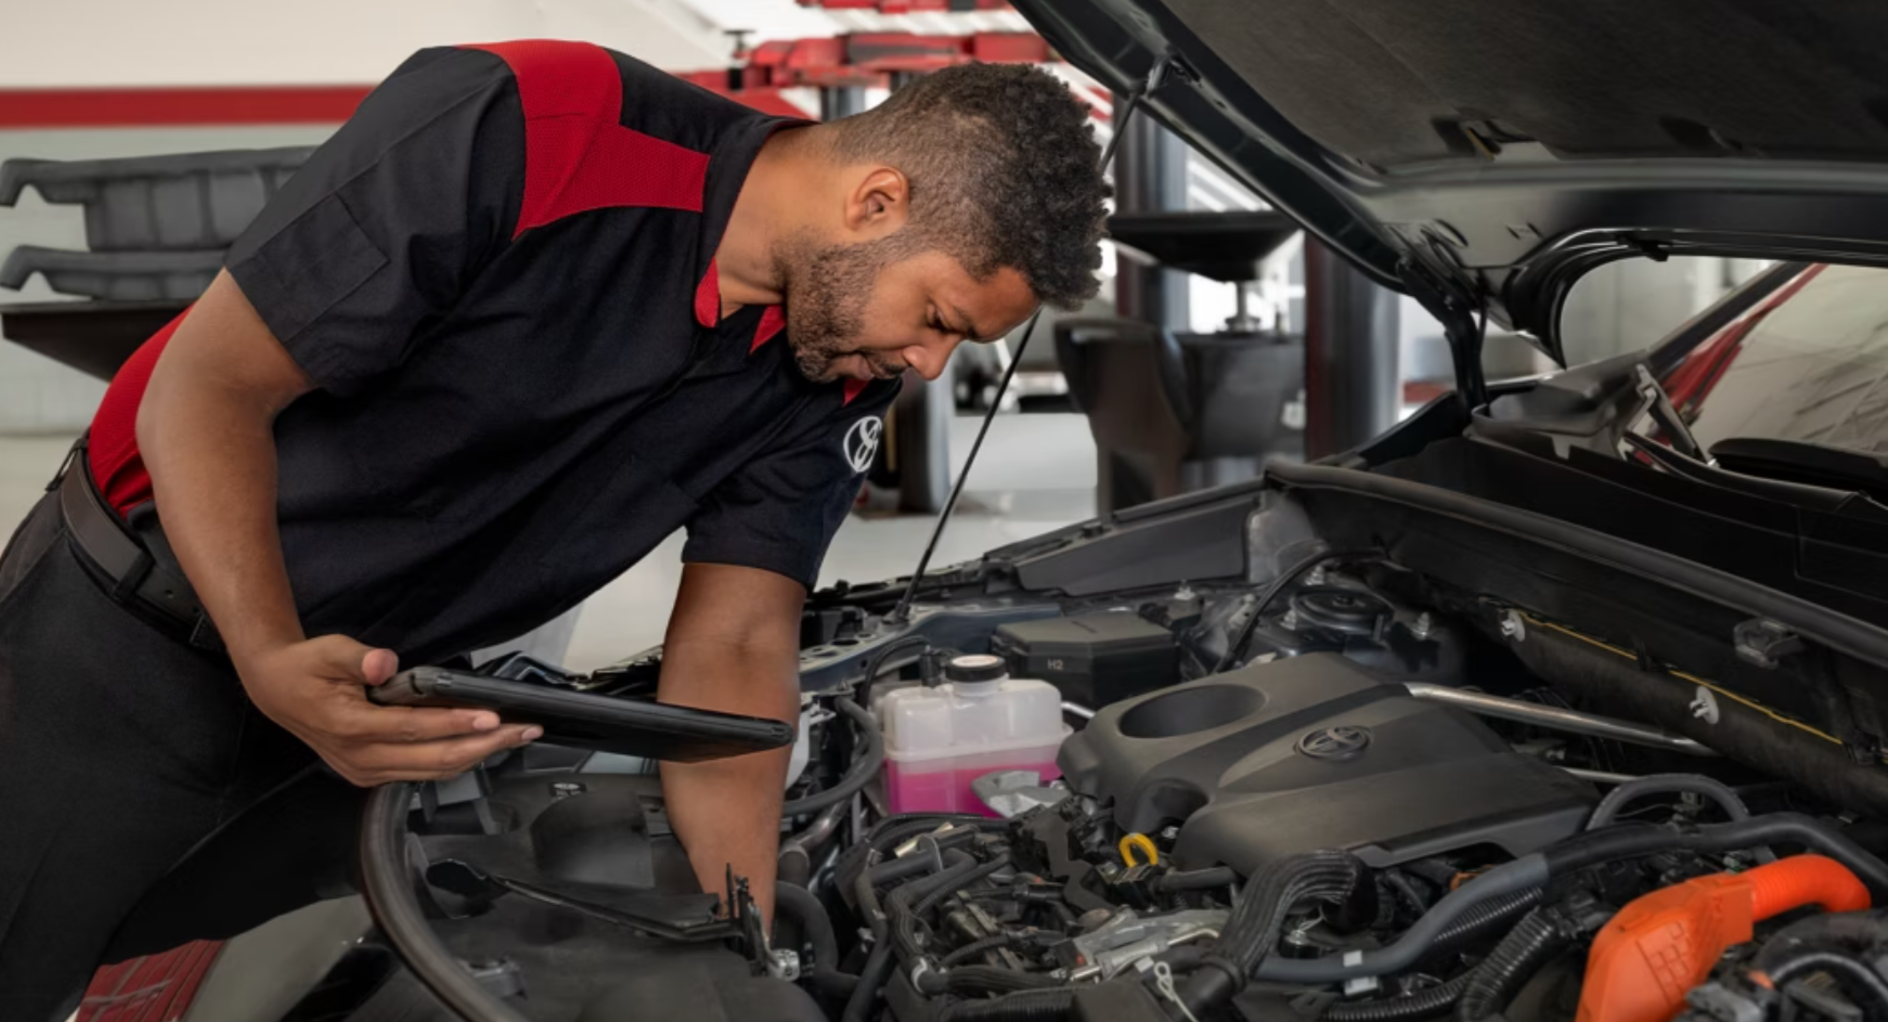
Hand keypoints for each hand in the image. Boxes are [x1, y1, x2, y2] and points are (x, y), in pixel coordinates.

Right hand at [236, 635, 539, 785]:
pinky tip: (482, 745)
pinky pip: (421, 772)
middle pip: (433, 759)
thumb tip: (385, 662)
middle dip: (484, 746)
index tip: (491, 717)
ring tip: (514, 737)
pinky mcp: (371, 773)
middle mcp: (360, 758)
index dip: (454, 724)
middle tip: (523, 730)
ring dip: (477, 755)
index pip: (413, 729)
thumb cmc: (306, 667)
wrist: (276, 689)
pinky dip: (455, 759)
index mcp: (350, 728)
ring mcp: (366, 771)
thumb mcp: (328, 650)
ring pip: (432, 771)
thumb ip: (358, 657)